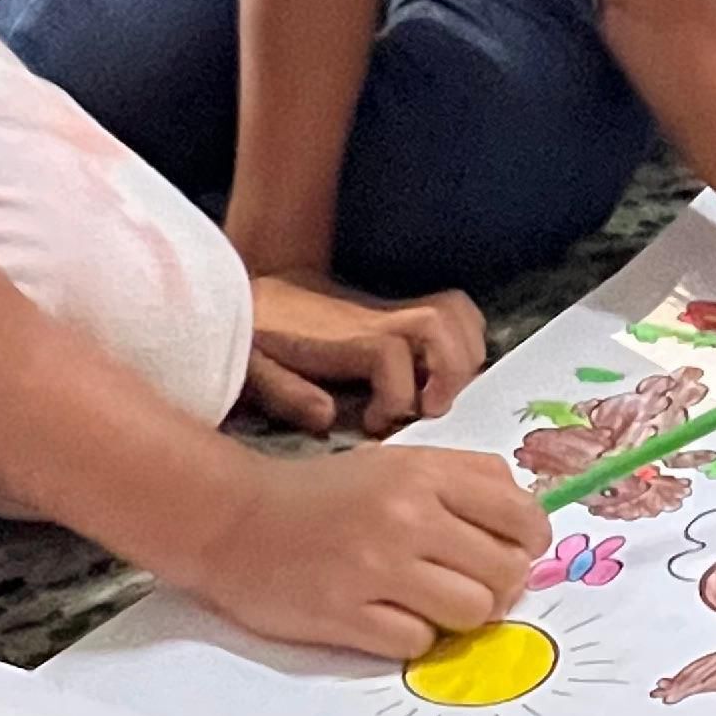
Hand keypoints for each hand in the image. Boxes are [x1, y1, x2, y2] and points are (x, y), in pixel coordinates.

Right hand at [179, 439, 549, 658]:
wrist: (233, 520)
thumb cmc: (323, 494)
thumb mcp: (396, 464)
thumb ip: (465, 480)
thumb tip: (528, 517)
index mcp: (424, 474)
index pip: (521, 515)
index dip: (531, 542)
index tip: (517, 553)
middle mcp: (407, 517)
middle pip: (505, 571)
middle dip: (499, 586)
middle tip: (472, 586)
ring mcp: (376, 568)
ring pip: (472, 611)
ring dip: (460, 616)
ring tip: (433, 605)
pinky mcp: (346, 614)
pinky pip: (418, 641)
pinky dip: (413, 637)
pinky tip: (390, 618)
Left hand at [245, 270, 488, 438]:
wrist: (251, 291)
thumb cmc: (252, 336)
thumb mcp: (254, 368)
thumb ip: (285, 392)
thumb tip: (327, 417)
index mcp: (341, 335)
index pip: (389, 355)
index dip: (394, 396)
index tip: (374, 425)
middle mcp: (374, 317)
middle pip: (438, 323)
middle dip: (450, 371)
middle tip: (432, 410)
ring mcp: (389, 311)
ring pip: (453, 311)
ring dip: (463, 353)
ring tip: (444, 392)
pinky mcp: (395, 312)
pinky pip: (450, 310)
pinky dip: (463, 336)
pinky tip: (444, 371)